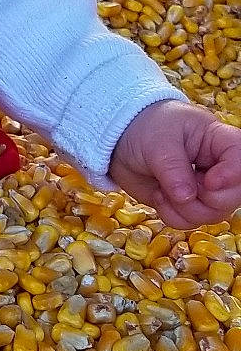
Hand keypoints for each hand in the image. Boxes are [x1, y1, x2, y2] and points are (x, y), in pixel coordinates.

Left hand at [110, 97, 240, 227]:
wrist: (120, 141)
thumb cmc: (145, 128)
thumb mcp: (158, 142)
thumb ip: (173, 168)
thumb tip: (187, 197)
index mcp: (218, 141)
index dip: (232, 175)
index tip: (208, 182)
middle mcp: (218, 167)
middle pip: (234, 196)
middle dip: (206, 200)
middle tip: (178, 188)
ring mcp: (204, 189)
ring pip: (213, 214)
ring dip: (184, 210)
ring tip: (162, 190)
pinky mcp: (188, 204)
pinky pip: (191, 222)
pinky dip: (173, 216)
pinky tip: (159, 197)